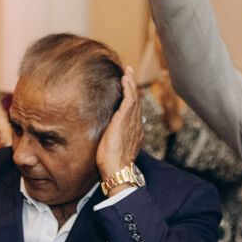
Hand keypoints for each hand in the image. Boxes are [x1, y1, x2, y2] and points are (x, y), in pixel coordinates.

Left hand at [94, 66, 143, 187]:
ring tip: (127, 72)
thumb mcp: (113, 150)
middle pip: (136, 103)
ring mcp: (132, 122)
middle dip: (132, 88)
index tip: (126, 92)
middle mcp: (136, 126)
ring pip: (134, 98)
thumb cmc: (112, 166)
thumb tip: (106, 138)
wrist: (117, 170)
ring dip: (130, 83)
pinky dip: (128, 87)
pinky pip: (129, 98)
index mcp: (134, 133)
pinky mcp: (126, 119)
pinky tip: (124, 78)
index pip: (133, 113)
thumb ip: (111, 141)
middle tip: (128, 74)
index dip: (130, 101)